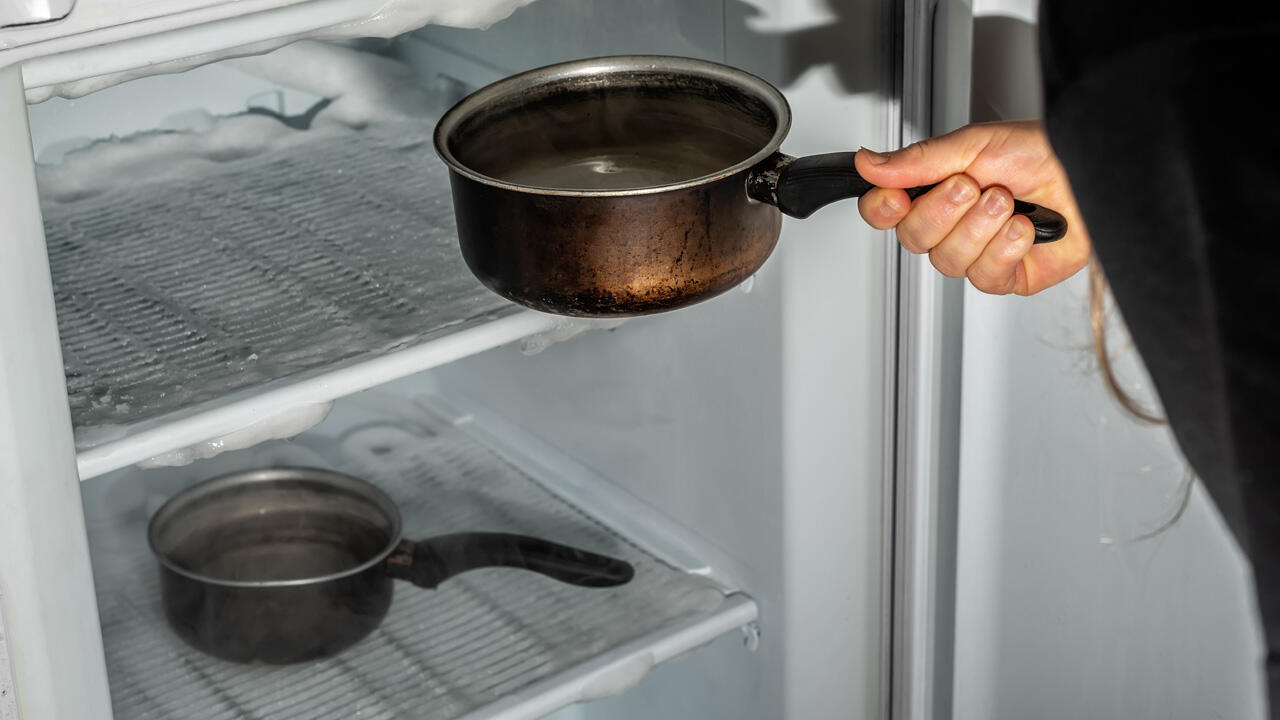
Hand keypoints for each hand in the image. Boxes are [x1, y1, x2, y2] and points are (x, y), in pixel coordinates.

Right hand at [855, 120, 1089, 294]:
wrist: (1092, 174)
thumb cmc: (1043, 153)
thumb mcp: (974, 145)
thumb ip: (917, 160)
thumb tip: (869, 163)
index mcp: (936, 190)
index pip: (885, 212)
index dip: (883, 209)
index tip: (894, 196)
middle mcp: (953, 225)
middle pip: (913, 239)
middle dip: (944, 211)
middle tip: (972, 187)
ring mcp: (978, 253)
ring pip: (948, 261)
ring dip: (980, 228)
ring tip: (1007, 203)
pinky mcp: (1008, 277)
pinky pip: (984, 277)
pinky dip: (1005, 248)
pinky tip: (1023, 228)